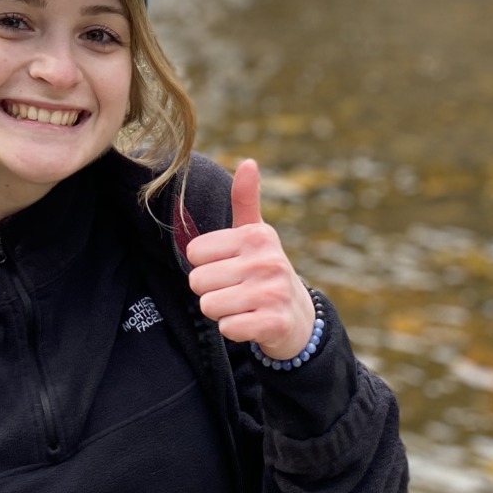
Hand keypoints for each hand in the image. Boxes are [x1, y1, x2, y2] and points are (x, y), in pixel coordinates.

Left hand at [185, 160, 316, 360]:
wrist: (299, 318)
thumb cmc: (265, 270)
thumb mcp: (256, 234)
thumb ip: (245, 199)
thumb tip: (248, 162)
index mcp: (256, 236)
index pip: (194, 253)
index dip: (205, 265)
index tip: (228, 267)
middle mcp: (267, 261)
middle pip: (198, 281)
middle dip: (210, 291)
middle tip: (235, 290)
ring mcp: (273, 293)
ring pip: (210, 306)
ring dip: (221, 312)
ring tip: (242, 306)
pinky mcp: (274, 323)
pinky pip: (228, 328)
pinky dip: (234, 330)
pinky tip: (251, 322)